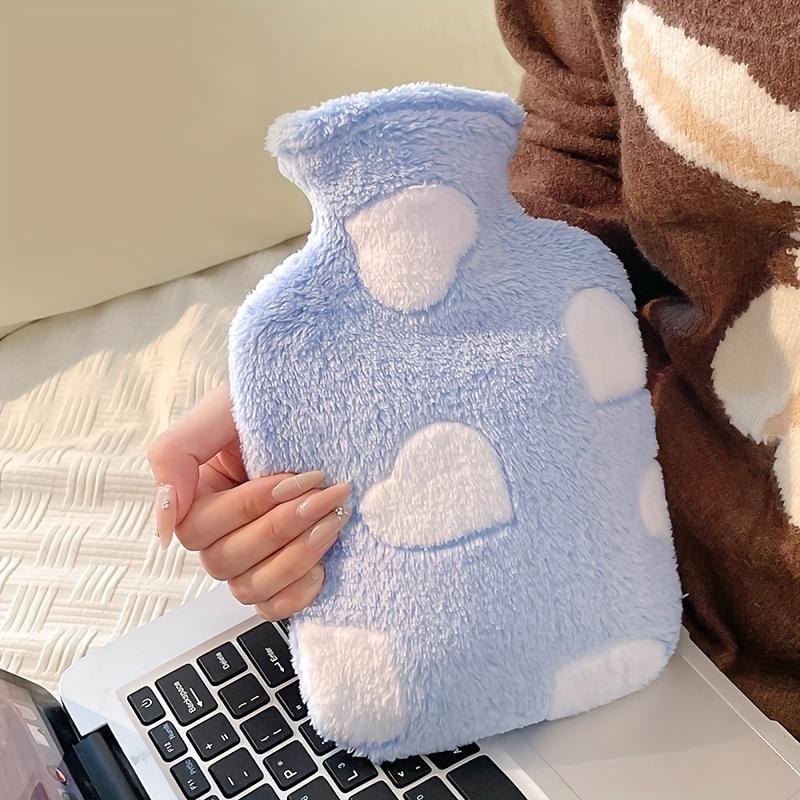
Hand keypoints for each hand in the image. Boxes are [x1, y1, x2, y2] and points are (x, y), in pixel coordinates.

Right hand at [147, 385, 350, 618]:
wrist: (319, 411)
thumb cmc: (269, 409)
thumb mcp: (218, 411)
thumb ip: (173, 455)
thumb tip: (161, 523)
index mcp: (194, 499)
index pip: (202, 527)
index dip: (250, 507)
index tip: (292, 478)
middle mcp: (217, 536)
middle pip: (227, 560)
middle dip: (283, 526)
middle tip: (328, 492)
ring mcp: (249, 560)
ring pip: (251, 588)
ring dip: (297, 556)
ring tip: (334, 518)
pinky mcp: (281, 576)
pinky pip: (276, 607)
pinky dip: (299, 592)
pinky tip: (324, 562)